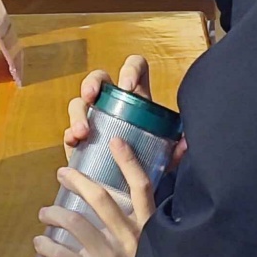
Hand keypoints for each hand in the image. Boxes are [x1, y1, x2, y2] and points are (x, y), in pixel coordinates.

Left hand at [33, 138, 154, 256]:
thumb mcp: (152, 248)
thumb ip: (141, 228)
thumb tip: (125, 205)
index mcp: (148, 229)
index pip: (142, 188)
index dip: (129, 162)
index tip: (115, 141)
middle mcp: (129, 239)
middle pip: (99, 198)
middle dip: (76, 180)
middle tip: (61, 173)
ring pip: (73, 222)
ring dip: (53, 214)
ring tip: (44, 214)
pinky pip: (60, 253)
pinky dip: (45, 245)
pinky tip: (39, 242)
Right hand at [61, 55, 184, 179]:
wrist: (130, 188)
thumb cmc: (149, 162)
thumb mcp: (166, 155)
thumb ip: (177, 150)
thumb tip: (186, 141)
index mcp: (138, 98)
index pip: (135, 68)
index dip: (130, 69)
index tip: (127, 86)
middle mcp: (113, 103)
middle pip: (99, 78)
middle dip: (92, 82)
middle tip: (91, 96)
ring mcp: (93, 119)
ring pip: (79, 103)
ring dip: (78, 113)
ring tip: (82, 132)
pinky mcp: (79, 139)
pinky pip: (69, 130)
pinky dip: (69, 134)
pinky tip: (74, 142)